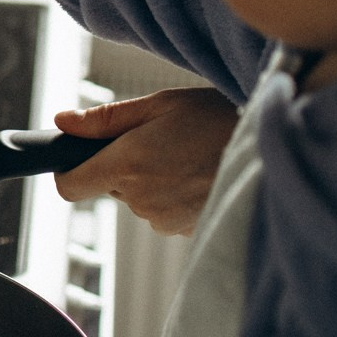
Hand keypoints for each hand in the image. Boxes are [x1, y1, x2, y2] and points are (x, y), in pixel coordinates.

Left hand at [52, 88, 238, 235]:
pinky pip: (164, 211)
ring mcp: (163, 220)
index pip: (70, 187)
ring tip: (188, 154)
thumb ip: (106, 119)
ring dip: (152, 179)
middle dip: (124, 165)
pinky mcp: (185, 231)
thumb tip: (63, 123)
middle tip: (160, 139)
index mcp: (128, 164)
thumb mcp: (162, 104)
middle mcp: (141, 200)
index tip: (78, 159)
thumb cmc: (220, 119)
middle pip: (111, 187)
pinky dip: (174, 194)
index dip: (69, 171)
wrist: (273, 153)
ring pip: (139, 198)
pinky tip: (199, 173)